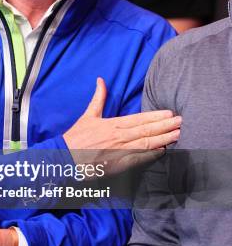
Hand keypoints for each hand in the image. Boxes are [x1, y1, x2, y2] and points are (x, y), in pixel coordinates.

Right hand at [63, 78, 180, 167]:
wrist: (64, 158)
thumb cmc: (76, 137)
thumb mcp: (88, 115)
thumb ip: (98, 98)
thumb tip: (101, 80)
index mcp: (112, 124)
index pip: (139, 119)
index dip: (156, 116)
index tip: (170, 113)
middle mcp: (118, 137)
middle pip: (146, 130)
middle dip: (165, 126)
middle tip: (181, 122)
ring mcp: (119, 151)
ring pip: (146, 144)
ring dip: (163, 139)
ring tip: (177, 134)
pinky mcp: (117, 165)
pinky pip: (138, 159)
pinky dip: (150, 155)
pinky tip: (162, 151)